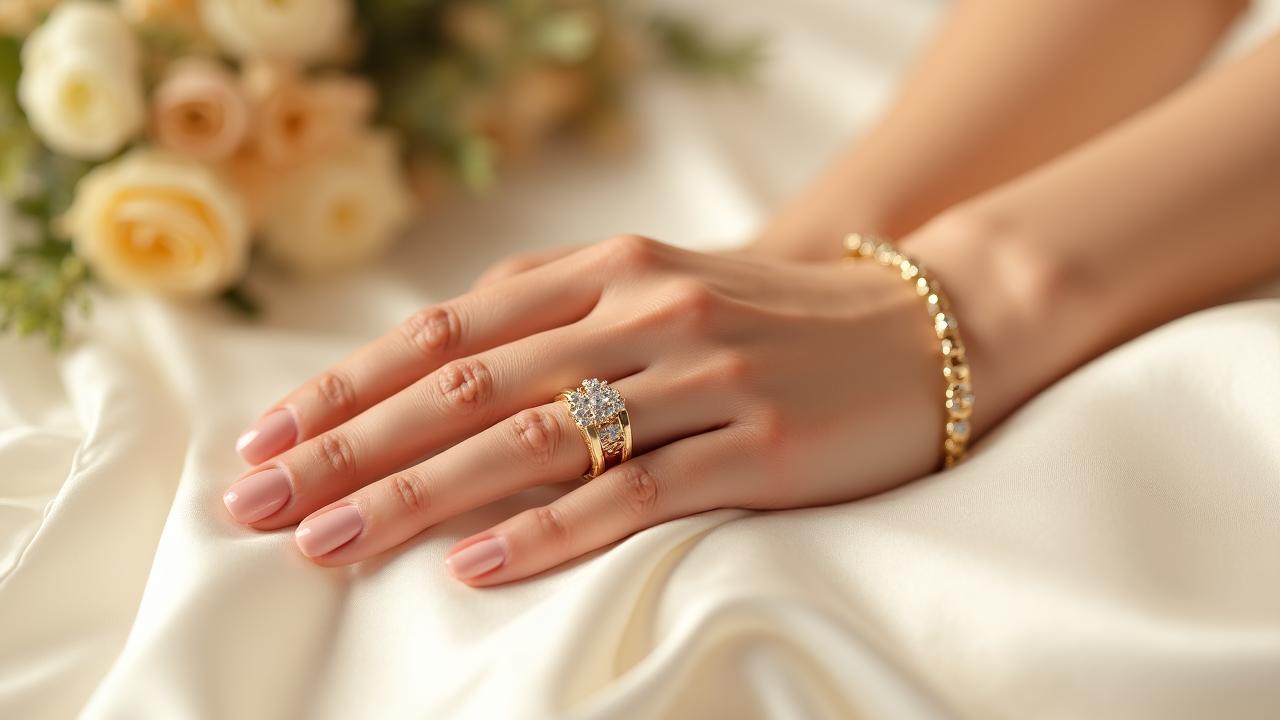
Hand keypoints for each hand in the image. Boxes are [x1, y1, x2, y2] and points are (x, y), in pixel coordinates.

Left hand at [225, 235, 956, 585]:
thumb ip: (554, 320)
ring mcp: (699, 377)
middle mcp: (642, 311)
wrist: (919, 329)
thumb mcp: (656, 290)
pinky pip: (633, 492)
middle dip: (350, 448)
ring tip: (332, 544)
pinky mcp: (754, 446)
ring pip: (533, 441)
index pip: (447, 332)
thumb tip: (431, 379)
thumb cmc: (767, 319)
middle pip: (466, 387)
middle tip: (262, 503)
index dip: (349, 385)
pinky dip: (548, 531)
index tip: (270, 438)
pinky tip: (476, 567)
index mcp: (607, 268)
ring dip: (419, 495)